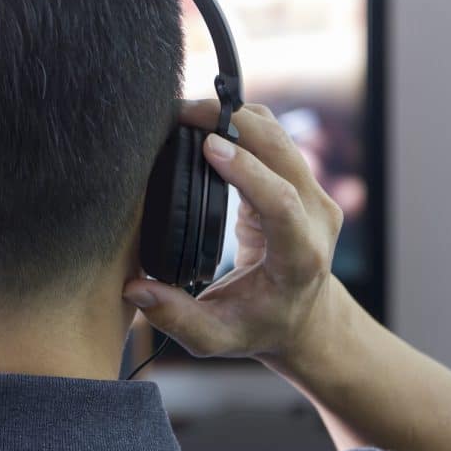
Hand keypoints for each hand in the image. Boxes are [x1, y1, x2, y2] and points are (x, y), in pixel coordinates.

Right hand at [123, 100, 345, 362]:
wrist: (305, 317)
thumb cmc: (260, 325)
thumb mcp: (216, 336)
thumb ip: (176, 317)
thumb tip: (134, 289)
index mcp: (299, 255)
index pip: (281, 200)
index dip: (246, 169)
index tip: (208, 146)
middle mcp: (316, 216)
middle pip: (281, 150)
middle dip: (232, 122)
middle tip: (180, 113)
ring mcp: (313, 192)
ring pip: (278, 133)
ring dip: (233, 115)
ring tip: (185, 115)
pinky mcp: (299, 178)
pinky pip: (272, 136)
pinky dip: (239, 121)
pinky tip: (204, 123)